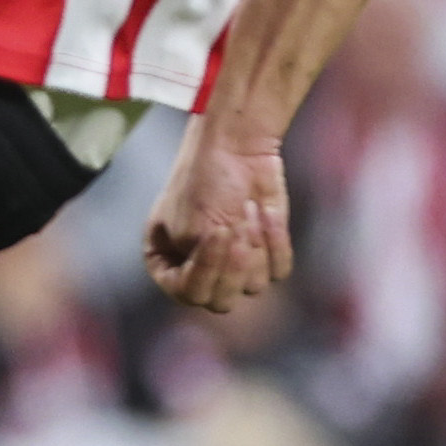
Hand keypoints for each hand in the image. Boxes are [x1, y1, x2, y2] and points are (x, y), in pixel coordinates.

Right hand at [143, 116, 292, 313]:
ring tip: (244, 207)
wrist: (237, 144)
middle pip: (220, 300)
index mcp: (165, 263)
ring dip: (254, 245)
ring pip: (252, 285)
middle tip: (234, 226)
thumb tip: (238, 289)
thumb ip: (204, 269)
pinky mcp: (266, 253)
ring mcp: (234, 263)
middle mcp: (198, 268)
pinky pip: (279, 270)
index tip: (219, 232)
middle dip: (233, 264)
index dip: (207, 268)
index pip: (187, 292)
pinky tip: (264, 210)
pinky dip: (275, 240)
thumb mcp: (190, 228)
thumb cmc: (204, 182)